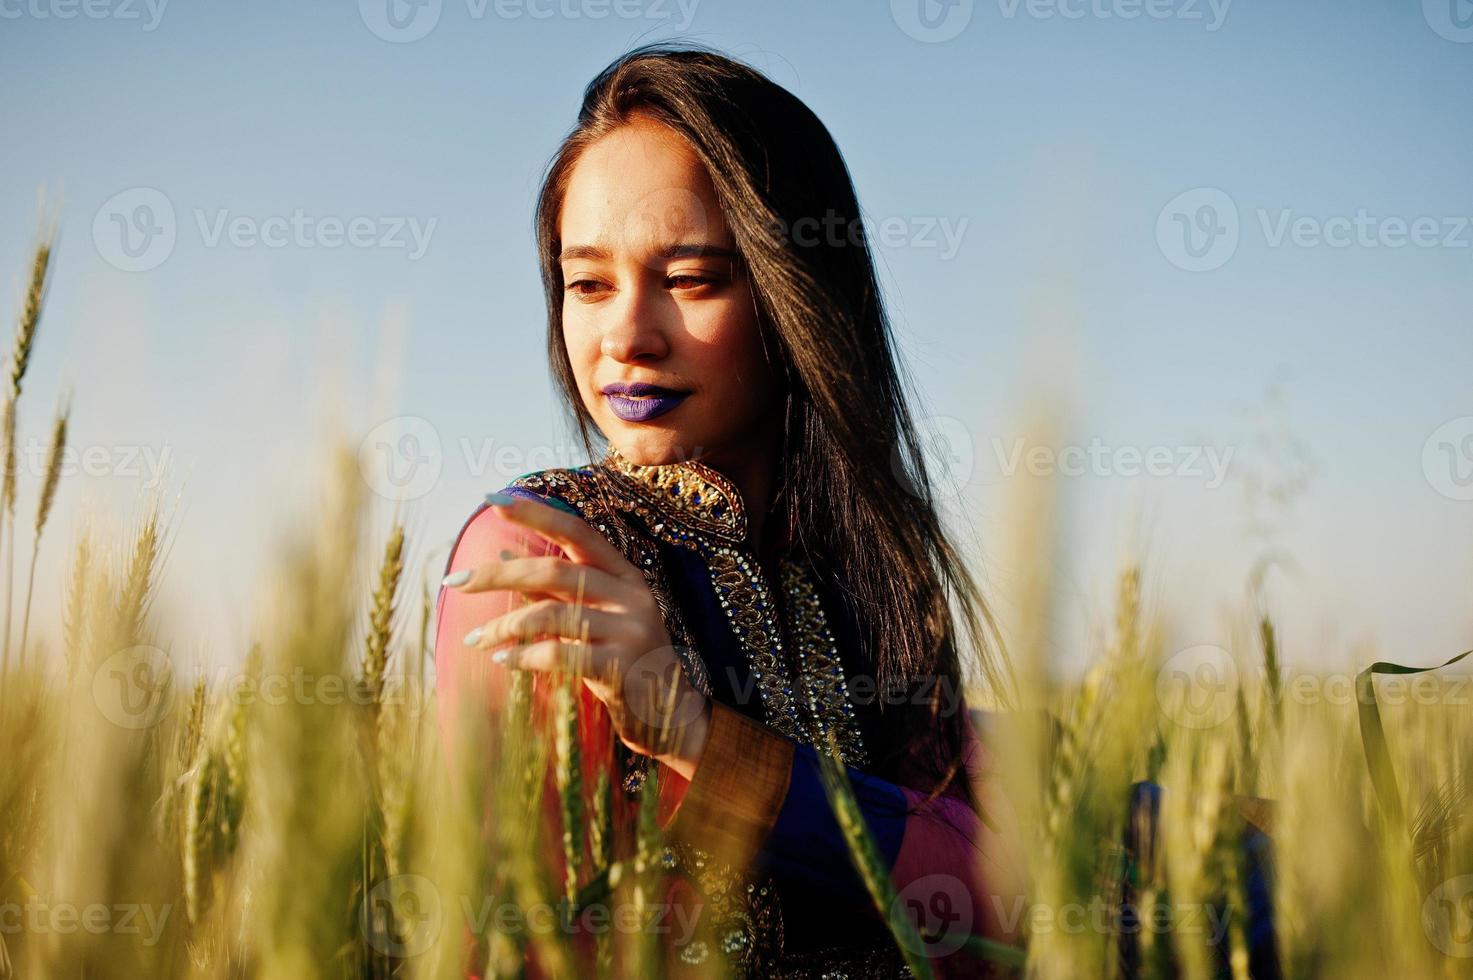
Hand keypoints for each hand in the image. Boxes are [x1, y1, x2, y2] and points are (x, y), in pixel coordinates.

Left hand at [445, 493, 711, 779]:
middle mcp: (631, 596)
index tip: (491, 501)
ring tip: (475, 639)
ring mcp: (630, 631)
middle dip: (497, 575)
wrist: (670, 715)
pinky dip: (522, 656)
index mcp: (626, 575)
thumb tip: (505, 553)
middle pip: (554, 572)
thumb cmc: (623, 660)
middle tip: (456, 582)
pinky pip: (558, 654)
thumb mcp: (593, 617)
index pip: (577, 533)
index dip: (536, 513)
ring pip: (550, 615)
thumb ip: (554, 589)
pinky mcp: (620, 668)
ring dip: (502, 626)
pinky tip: (502, 661)